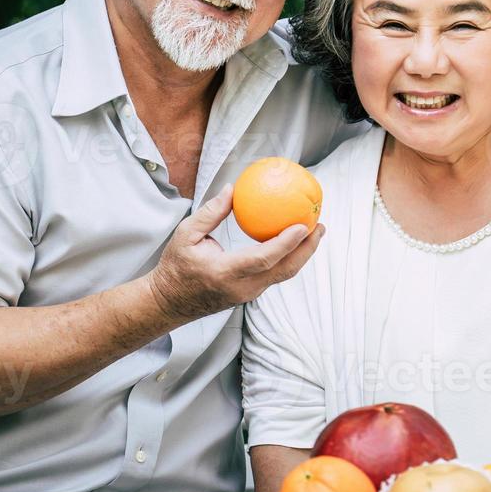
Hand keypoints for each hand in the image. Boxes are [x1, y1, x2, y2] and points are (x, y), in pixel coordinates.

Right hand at [149, 186, 324, 320]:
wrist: (170, 302)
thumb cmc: (175, 266)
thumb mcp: (186, 235)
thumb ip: (210, 213)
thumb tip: (232, 189)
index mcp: (225, 272)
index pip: (263, 259)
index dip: (286, 243)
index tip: (303, 226)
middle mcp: (241, 287)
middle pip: (284, 271)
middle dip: (307, 249)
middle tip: (320, 226)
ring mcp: (248, 294)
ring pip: (283, 275)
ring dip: (302, 255)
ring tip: (314, 232)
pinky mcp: (250, 295)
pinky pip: (274, 276)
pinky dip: (288, 259)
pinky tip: (294, 242)